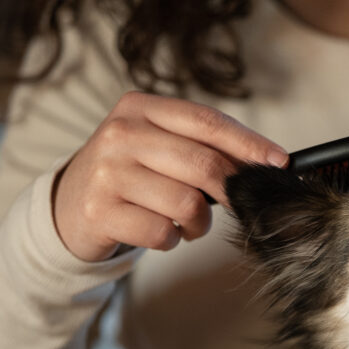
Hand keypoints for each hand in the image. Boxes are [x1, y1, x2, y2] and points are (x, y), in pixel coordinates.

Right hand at [52, 92, 287, 261]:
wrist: (68, 206)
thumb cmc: (131, 176)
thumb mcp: (157, 146)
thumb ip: (201, 146)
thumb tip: (265, 162)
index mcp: (140, 108)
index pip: (206, 122)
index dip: (248, 144)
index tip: (279, 162)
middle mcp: (121, 134)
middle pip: (203, 164)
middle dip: (232, 190)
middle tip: (239, 203)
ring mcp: (107, 173)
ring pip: (187, 204)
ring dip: (199, 223)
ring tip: (188, 223)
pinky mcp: (99, 211)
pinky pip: (161, 232)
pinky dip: (171, 240)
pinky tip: (161, 232)